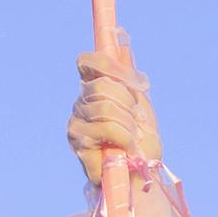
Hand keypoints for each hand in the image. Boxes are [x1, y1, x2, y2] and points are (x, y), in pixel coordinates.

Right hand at [67, 30, 160, 181]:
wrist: (142, 176)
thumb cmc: (140, 142)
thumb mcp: (140, 104)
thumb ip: (128, 75)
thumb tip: (122, 40)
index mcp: (93, 91)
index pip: (87, 62)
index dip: (109, 65)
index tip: (131, 82)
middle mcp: (80, 104)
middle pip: (103, 85)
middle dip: (128, 103)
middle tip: (135, 122)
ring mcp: (76, 123)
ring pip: (105, 106)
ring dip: (128, 123)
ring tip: (131, 139)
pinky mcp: (78, 143)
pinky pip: (106, 127)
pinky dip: (124, 137)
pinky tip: (126, 149)